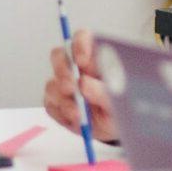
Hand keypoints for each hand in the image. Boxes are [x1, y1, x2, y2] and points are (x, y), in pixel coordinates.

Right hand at [43, 29, 118, 143]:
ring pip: (52, 84)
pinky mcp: (57, 103)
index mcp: (95, 57)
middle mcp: (76, 68)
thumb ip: (104, 92)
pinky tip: (75, 119)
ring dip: (63, 99)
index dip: (79, 45)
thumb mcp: (120, 101)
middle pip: (59, 56)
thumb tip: (84, 84)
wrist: (116, 132)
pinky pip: (51, 105)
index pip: (81, 39)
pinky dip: (61, 113)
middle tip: (71, 87)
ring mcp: (64, 85)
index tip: (82, 61)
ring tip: (79, 114)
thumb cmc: (121, 108)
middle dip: (62, 71)